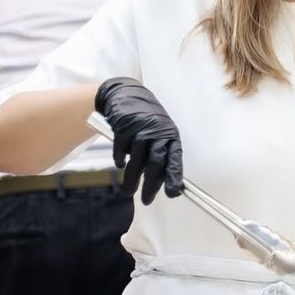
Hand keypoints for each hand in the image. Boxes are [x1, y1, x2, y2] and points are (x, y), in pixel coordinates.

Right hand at [95, 78, 182, 204]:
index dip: (174, 177)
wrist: (126, 94)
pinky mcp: (124, 127)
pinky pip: (121, 151)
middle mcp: (157, 132)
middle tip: (147, 200)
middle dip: (151, 185)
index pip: (175, 159)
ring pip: (137, 161)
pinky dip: (120, 161)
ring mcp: (140, 130)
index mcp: (170, 136)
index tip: (174, 194)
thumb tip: (167, 182)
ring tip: (129, 191)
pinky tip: (120, 164)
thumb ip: (162, 154)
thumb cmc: (147, 120)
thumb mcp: (160, 134)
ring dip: (132, 179)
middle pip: (155, 163)